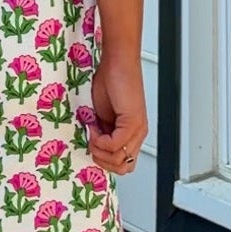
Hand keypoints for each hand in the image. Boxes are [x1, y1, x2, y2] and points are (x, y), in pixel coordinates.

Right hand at [87, 54, 146, 176]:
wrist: (118, 63)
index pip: (123, 166)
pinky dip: (100, 139)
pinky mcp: (133, 123)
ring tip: (94, 131)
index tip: (93, 143)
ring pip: (119, 161)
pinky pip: (115, 145)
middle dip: (101, 159)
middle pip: (122, 168)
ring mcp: (137, 130)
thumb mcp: (103, 116)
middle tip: (92, 141)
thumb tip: (94, 147)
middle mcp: (138, 135)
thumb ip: (103, 133)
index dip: (104, 160)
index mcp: (132, 134)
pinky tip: (96, 126)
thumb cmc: (111, 82)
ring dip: (99, 149)